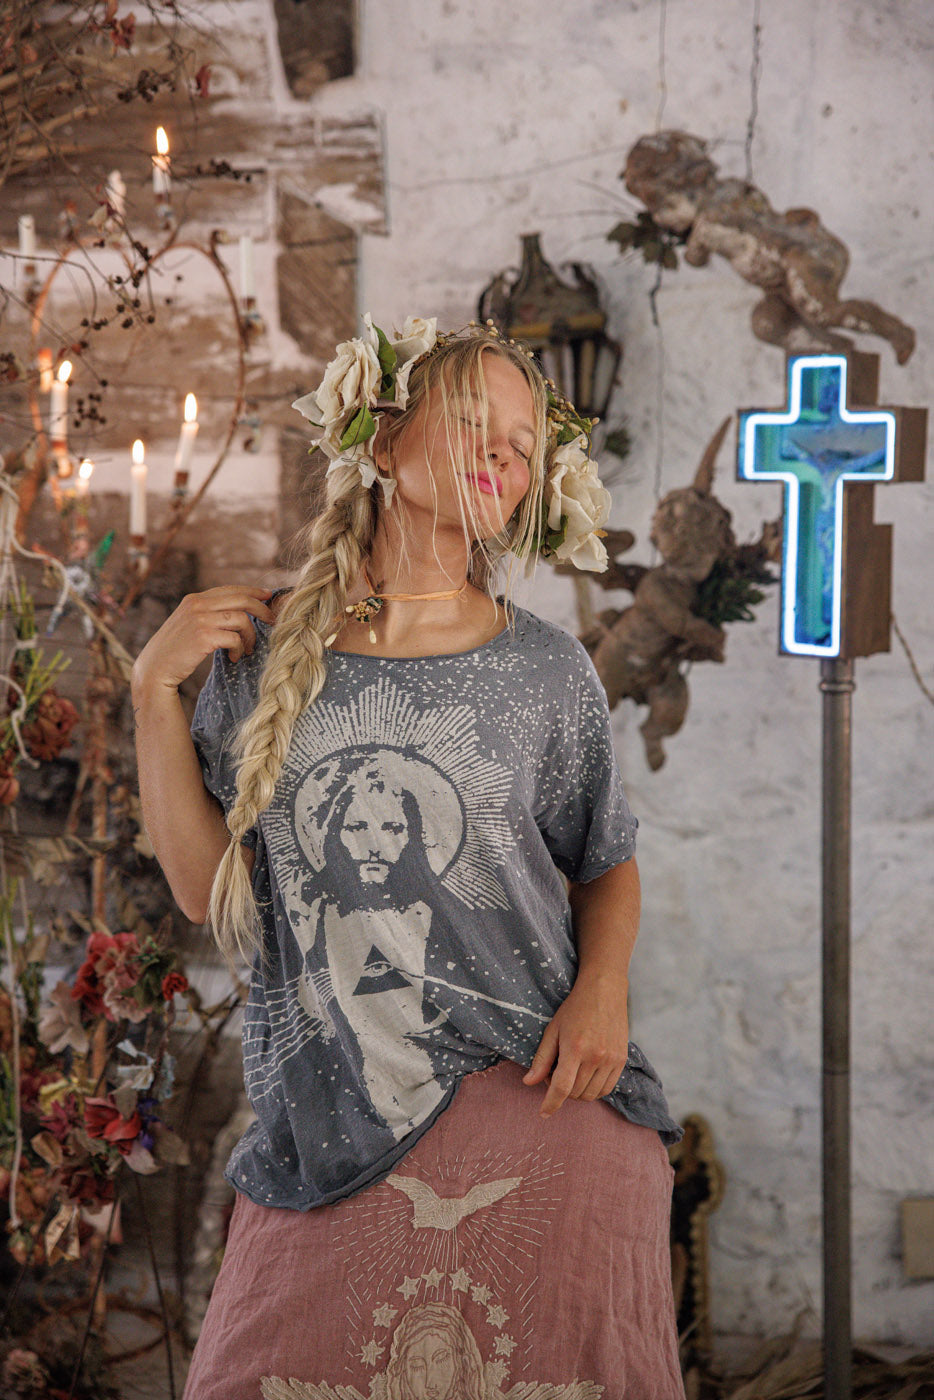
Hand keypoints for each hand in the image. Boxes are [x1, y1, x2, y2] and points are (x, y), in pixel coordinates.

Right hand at [132, 585, 274, 698]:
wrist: (154, 669)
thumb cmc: (175, 651)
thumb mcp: (189, 624)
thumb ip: (208, 614)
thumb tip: (240, 613)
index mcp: (194, 599)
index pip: (230, 589)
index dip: (252, 591)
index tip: (268, 596)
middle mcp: (197, 605)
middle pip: (241, 599)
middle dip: (262, 610)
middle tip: (273, 622)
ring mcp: (200, 619)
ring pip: (242, 620)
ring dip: (250, 637)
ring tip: (247, 650)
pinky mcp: (204, 637)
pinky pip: (235, 639)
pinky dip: (240, 649)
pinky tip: (234, 658)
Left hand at [522, 975, 628, 1118]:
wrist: (604, 991)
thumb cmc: (575, 1008)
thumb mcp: (553, 1030)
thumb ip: (542, 1059)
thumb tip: (528, 1082)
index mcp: (575, 1048)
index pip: (561, 1088)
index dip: (551, 1104)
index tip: (543, 1113)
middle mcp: (596, 1056)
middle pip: (576, 1093)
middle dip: (562, 1091)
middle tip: (556, 1071)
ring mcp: (612, 1060)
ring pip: (592, 1095)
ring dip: (578, 1092)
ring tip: (572, 1071)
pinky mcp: (622, 1060)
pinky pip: (607, 1088)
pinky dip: (594, 1089)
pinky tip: (586, 1074)